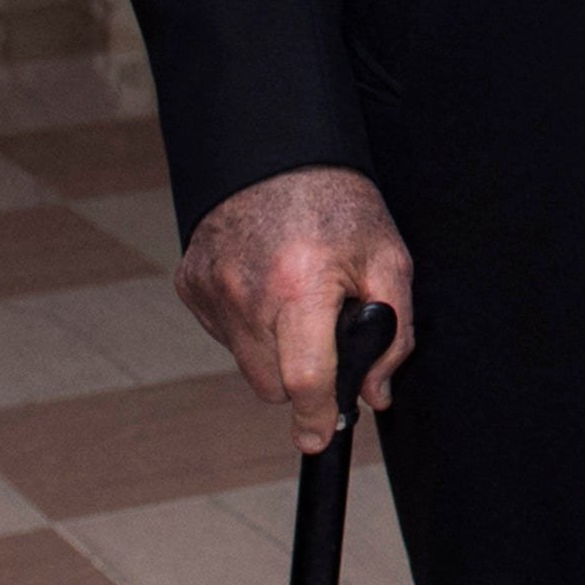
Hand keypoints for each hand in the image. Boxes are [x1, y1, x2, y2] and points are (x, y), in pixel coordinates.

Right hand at [176, 165, 416, 453]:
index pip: (304, 381)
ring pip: (245, 361)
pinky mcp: (190, 283)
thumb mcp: (387, 258)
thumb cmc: (337, 203)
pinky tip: (262, 281)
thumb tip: (374, 393)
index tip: (319, 437)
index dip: (316, 418)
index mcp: (301, 287)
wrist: (273, 147)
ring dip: (271, 345)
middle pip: (271, 385)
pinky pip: (222, 332)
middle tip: (319, 331)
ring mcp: (211, 290)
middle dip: (298, 374)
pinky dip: (244, 321)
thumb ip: (395, 332)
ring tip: (292, 294)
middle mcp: (247, 293)